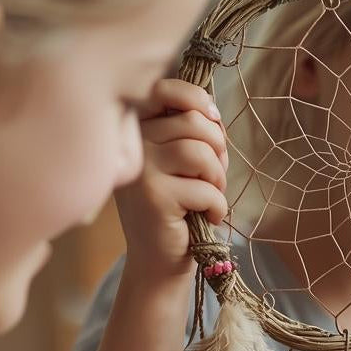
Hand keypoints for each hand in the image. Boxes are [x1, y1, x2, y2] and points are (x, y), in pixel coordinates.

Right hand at [116, 78, 227, 281]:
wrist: (158, 261)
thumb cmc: (178, 207)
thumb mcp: (181, 162)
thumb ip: (191, 131)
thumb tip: (212, 112)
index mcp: (136, 129)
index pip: (164, 89)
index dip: (196, 99)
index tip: (213, 120)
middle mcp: (131, 144)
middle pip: (193, 122)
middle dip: (218, 149)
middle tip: (214, 177)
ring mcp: (140, 169)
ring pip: (200, 152)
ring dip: (218, 178)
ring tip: (211, 196)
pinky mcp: (154, 197)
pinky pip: (206, 188)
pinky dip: (218, 206)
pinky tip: (207, 218)